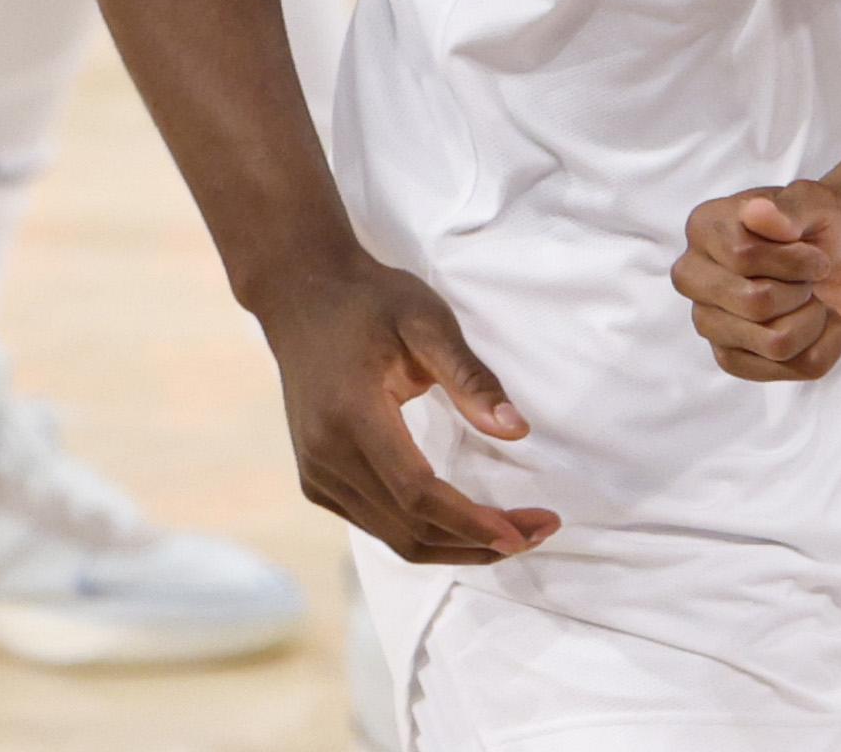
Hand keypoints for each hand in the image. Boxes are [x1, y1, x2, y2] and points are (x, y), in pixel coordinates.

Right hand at [249, 253, 558, 565]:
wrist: (302, 296)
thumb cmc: (371, 302)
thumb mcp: (428, 322)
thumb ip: (471, 378)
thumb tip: (517, 431)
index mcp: (351, 416)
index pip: (418, 493)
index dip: (472, 522)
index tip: (524, 532)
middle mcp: (326, 456)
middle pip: (409, 527)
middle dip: (478, 541)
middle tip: (538, 532)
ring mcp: (316, 474)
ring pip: (392, 536)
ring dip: (455, 545)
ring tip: (513, 535)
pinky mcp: (316, 480)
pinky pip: (375, 523)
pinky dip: (424, 533)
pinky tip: (465, 524)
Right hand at [672, 181, 840, 382]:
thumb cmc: (821, 225)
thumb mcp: (816, 203)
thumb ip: (789, 208)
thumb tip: (756, 212)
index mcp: (704, 228)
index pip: (744, 257)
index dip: (796, 259)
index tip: (814, 251)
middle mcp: (693, 277)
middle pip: (757, 304)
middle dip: (801, 290)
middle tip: (808, 276)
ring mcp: (708, 322)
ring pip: (777, 343)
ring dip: (814, 319)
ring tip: (810, 299)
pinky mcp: (732, 359)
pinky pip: (793, 369)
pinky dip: (823, 345)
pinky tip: (815, 323)